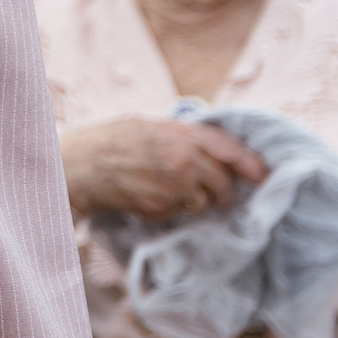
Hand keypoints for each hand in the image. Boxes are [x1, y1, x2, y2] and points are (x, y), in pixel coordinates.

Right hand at [62, 117, 265, 219]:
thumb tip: (210, 147)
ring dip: (194, 202)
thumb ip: (180, 135)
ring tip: (169, 193)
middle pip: (223, 182)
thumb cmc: (106, 142)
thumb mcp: (146, 125)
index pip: (229, 148)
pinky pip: (177, 212)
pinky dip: (169, 209)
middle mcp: (183, 159)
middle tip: (219, 197)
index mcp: (180, 133)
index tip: (261, 175)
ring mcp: (173, 185)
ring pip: (202, 202)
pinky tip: (147, 197)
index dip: (250, 163)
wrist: (76, 165)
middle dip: (224, 193)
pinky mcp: (161, 207)